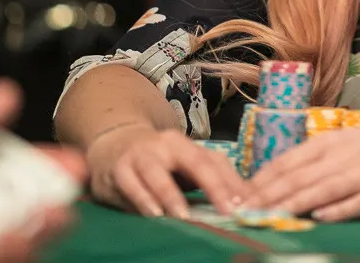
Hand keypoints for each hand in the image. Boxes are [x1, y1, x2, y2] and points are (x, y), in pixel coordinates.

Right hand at [86, 124, 249, 218]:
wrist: (114, 143)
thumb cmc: (158, 160)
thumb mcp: (182, 165)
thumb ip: (208, 179)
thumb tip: (242, 201)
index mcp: (185, 145)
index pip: (213, 161)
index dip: (230, 183)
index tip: (246, 204)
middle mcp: (165, 146)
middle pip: (193, 162)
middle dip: (213, 186)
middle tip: (226, 211)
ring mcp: (139, 156)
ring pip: (156, 172)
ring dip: (171, 194)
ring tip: (184, 215)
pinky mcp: (117, 170)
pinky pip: (130, 185)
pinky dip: (142, 200)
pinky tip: (153, 213)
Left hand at [241, 116, 359, 221]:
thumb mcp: (343, 142)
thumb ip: (313, 158)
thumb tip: (274, 177)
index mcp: (330, 142)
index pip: (288, 161)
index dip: (262, 180)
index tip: (239, 196)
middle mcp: (344, 157)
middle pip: (301, 178)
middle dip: (269, 196)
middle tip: (243, 211)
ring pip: (323, 190)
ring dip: (295, 204)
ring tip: (270, 216)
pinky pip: (357, 203)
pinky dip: (338, 210)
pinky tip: (320, 217)